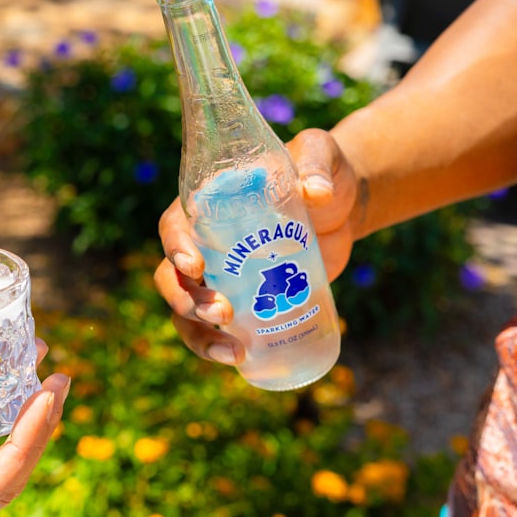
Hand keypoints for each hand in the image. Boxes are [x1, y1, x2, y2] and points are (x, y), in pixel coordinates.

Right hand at [154, 127, 357, 364]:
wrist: (343, 209)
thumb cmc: (323, 173)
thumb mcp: (322, 156)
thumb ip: (317, 163)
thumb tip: (316, 193)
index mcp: (208, 202)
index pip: (175, 225)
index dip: (176, 247)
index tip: (195, 266)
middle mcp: (204, 241)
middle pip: (174, 276)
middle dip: (187, 300)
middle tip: (222, 313)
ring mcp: (221, 274)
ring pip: (187, 309)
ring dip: (198, 333)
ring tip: (232, 352)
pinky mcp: (244, 299)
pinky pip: (217, 328)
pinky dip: (220, 346)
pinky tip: (240, 360)